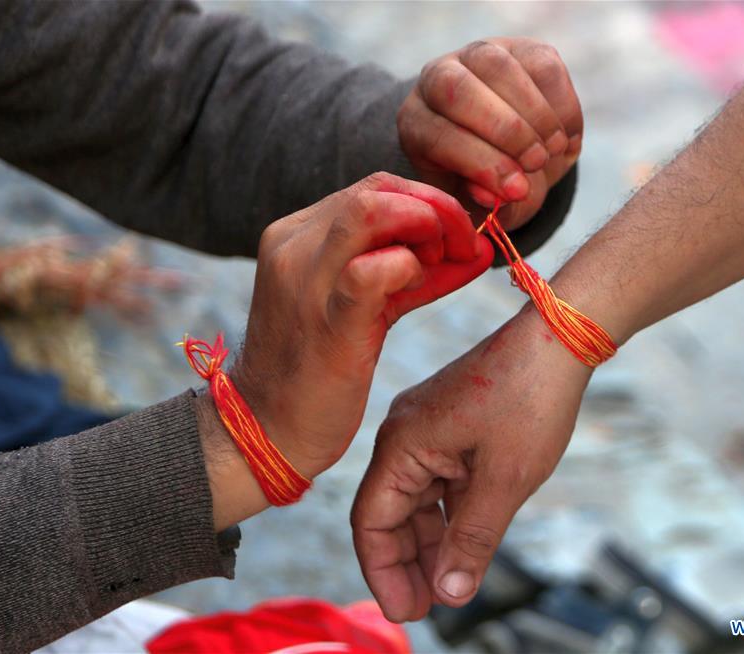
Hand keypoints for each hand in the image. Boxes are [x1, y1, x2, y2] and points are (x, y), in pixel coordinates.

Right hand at [232, 172, 493, 480]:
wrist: (266, 429)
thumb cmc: (319, 369)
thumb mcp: (364, 305)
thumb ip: (412, 272)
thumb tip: (477, 249)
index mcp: (298, 234)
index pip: (374, 188)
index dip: (428, 202)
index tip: (458, 237)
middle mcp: (294, 245)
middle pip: (378, 188)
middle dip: (436, 208)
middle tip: (463, 246)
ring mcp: (306, 280)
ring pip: (371, 210)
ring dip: (426, 226)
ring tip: (442, 262)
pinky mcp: (327, 322)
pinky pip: (372, 271)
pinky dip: (410, 268)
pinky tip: (416, 286)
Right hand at [351, 309, 590, 620]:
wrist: (559, 336)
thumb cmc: (530, 397)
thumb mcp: (504, 479)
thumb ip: (472, 540)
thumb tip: (449, 595)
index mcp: (402, 443)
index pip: (372, 522)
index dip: (384, 572)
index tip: (408, 612)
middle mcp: (405, 434)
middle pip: (390, 513)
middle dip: (407, 564)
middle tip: (428, 610)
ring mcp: (428, 429)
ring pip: (417, 500)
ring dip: (430, 543)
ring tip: (448, 586)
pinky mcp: (452, 425)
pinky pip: (439, 480)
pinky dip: (449, 515)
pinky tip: (465, 544)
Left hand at [399, 38, 582, 229]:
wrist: (510, 156)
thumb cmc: (485, 185)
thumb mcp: (478, 205)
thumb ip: (484, 202)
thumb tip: (498, 195)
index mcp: (417, 124)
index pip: (437, 134)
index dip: (480, 163)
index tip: (517, 190)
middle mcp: (435, 80)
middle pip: (458, 89)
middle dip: (505, 130)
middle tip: (537, 163)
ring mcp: (476, 57)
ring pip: (499, 68)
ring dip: (535, 114)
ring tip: (553, 150)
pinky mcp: (520, 48)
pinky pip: (541, 65)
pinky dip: (561, 104)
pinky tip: (566, 137)